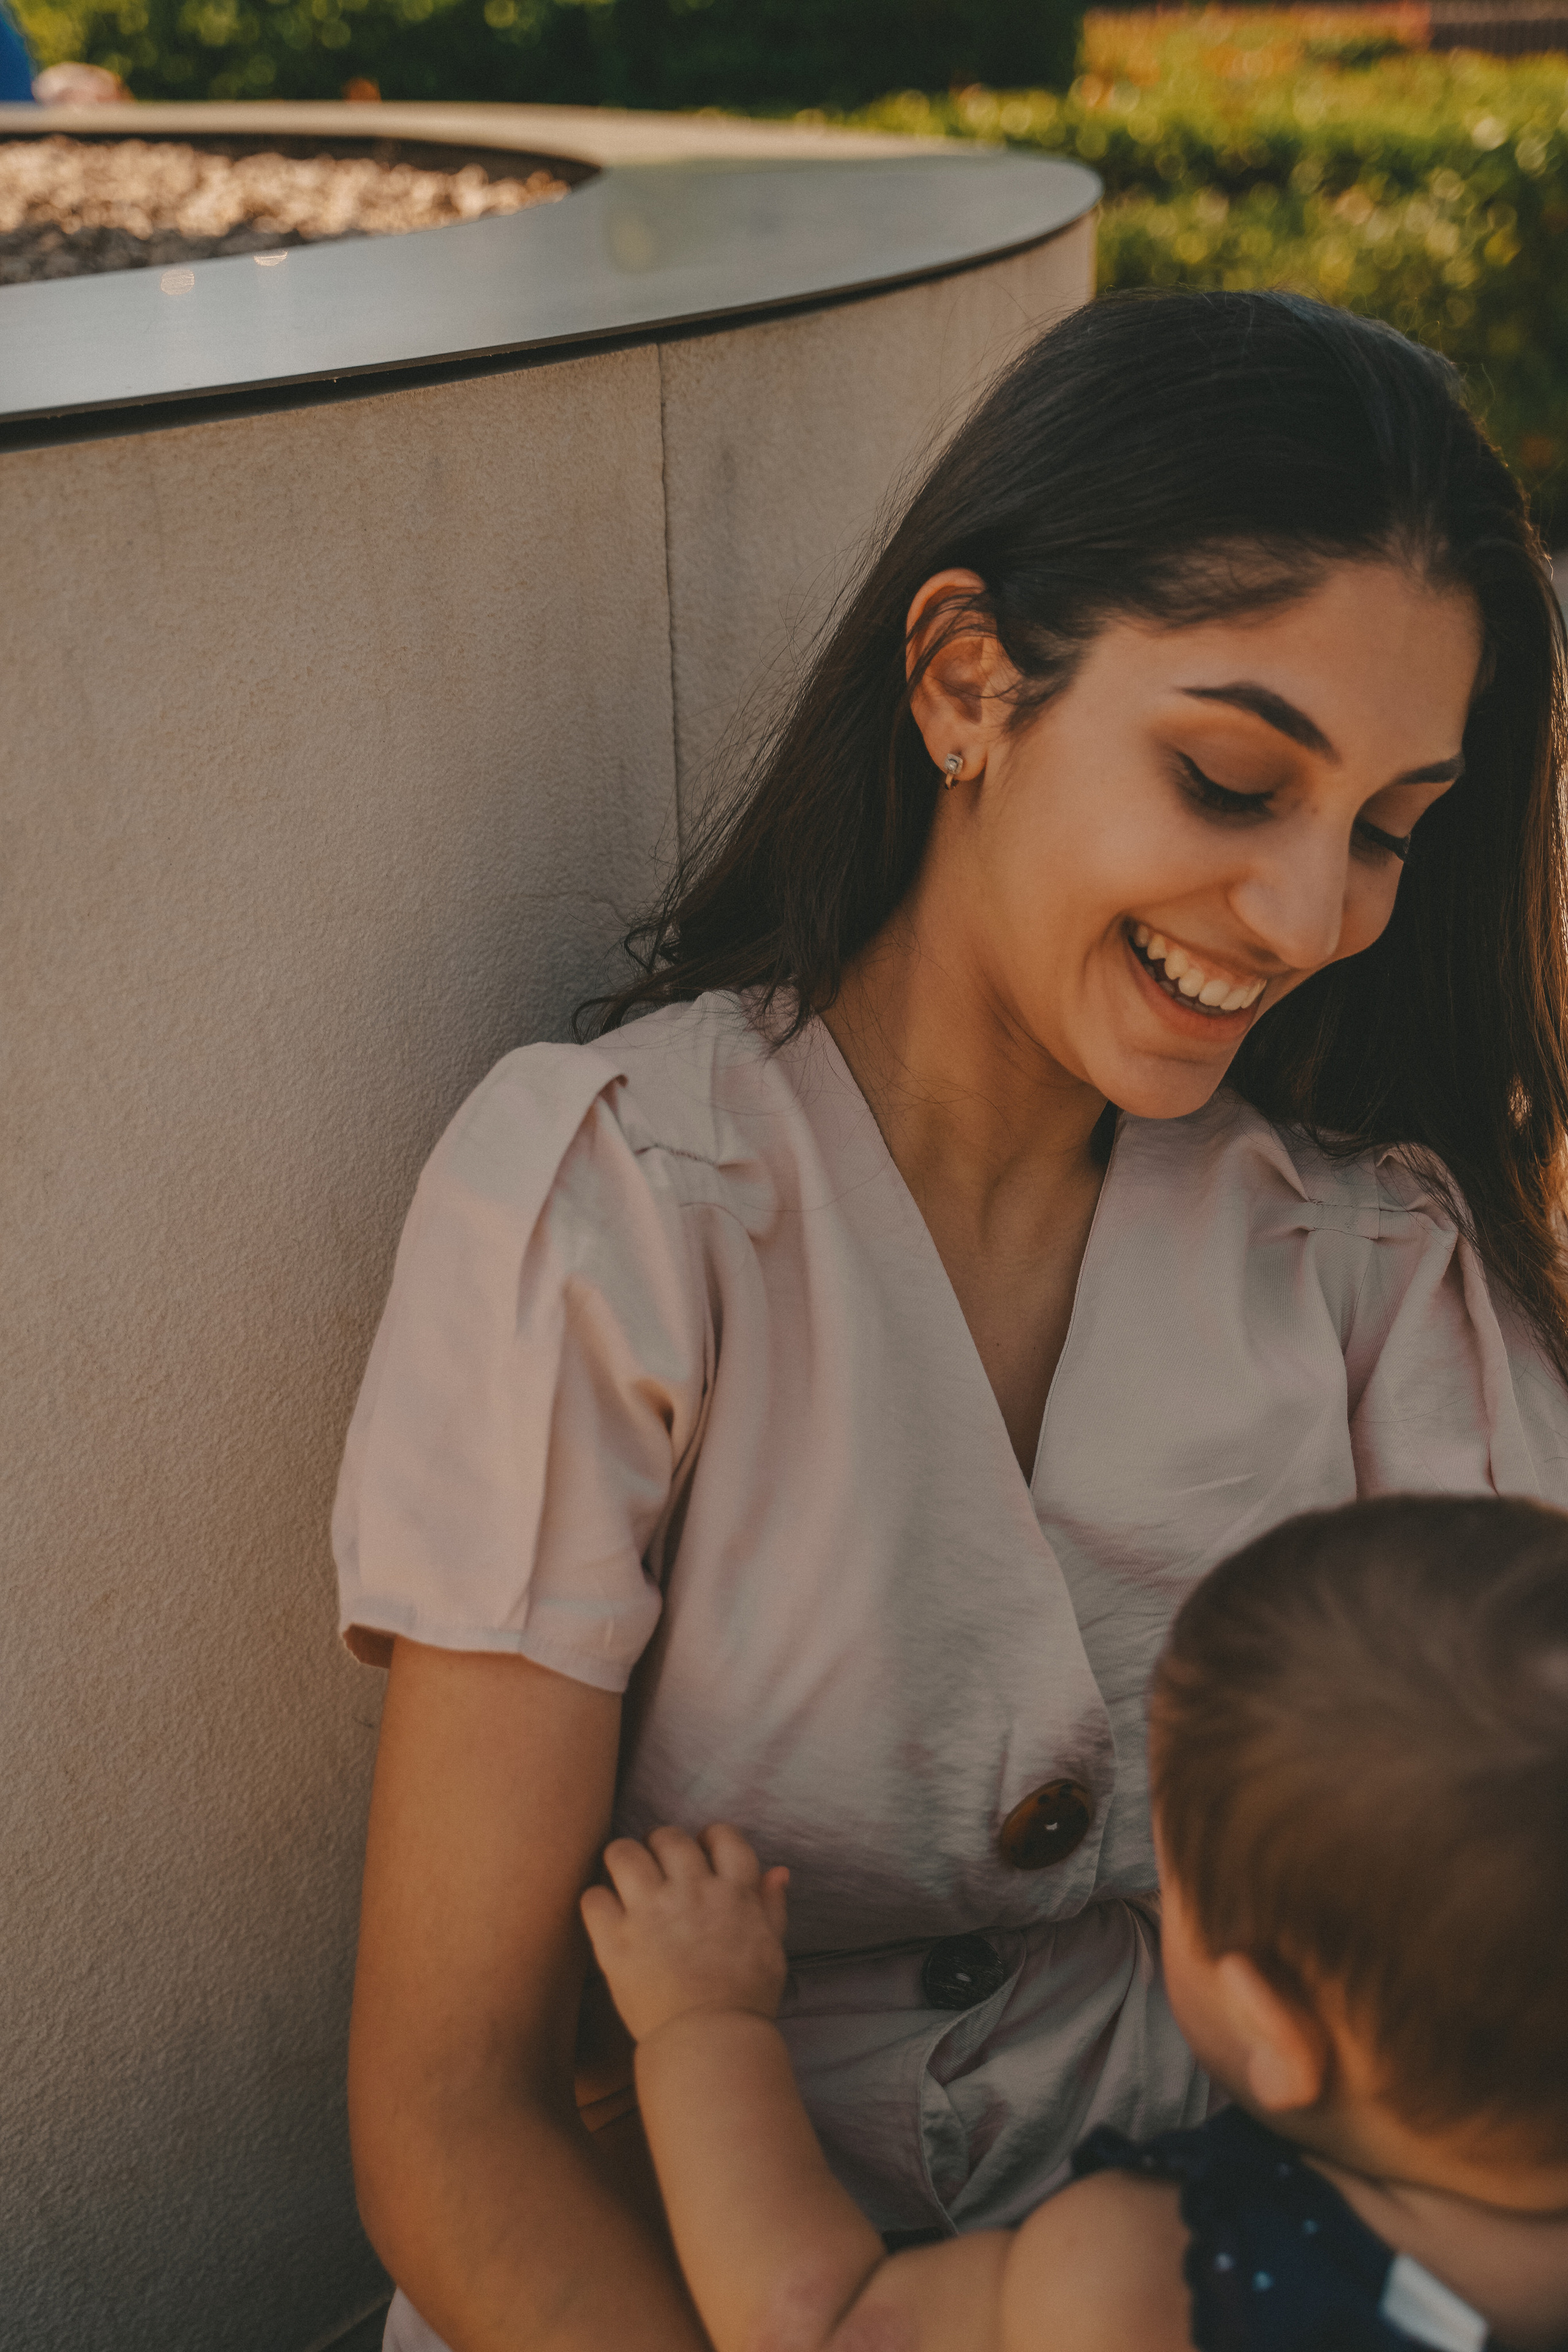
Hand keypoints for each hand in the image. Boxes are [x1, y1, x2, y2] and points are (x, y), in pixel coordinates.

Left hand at [580, 1824, 790, 2044]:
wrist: (711, 2044)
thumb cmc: (746, 2001)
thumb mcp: (772, 1950)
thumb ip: (772, 1906)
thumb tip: (778, 1871)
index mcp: (733, 1892)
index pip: (723, 1836)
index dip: (710, 1837)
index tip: (701, 1849)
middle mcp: (691, 1892)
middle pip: (667, 1837)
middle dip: (660, 1845)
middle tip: (656, 1866)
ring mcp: (650, 1913)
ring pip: (623, 1853)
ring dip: (623, 1861)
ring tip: (624, 1878)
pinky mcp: (615, 1940)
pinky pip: (592, 1897)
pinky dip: (596, 1902)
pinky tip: (606, 1916)